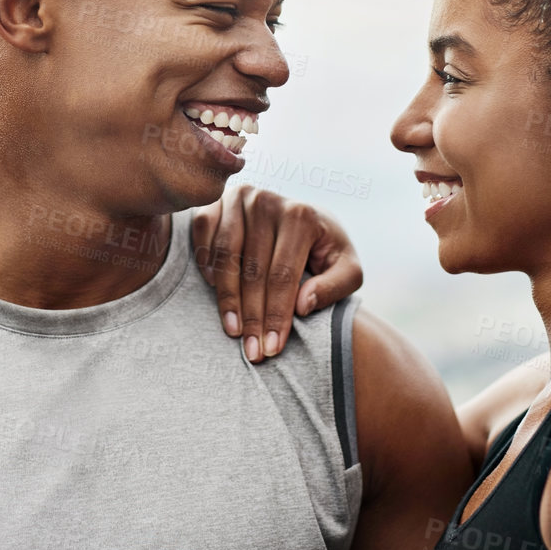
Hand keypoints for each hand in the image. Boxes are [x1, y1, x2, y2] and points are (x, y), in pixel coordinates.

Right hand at [191, 184, 362, 363]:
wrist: (306, 219)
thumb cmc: (326, 249)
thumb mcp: (347, 268)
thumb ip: (335, 286)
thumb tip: (302, 305)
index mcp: (301, 215)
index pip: (283, 276)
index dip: (276, 316)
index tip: (272, 348)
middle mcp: (268, 202)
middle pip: (253, 271)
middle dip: (252, 317)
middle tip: (252, 351)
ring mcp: (240, 198)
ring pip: (226, 256)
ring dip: (227, 298)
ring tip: (233, 330)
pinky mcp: (219, 201)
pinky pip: (203, 232)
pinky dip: (204, 259)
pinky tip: (213, 286)